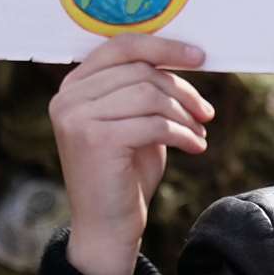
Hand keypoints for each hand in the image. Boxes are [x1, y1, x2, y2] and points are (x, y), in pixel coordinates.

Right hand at [48, 35, 213, 274]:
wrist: (106, 228)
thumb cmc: (125, 173)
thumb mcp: (135, 120)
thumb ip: (145, 88)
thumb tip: (183, 56)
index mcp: (73, 85)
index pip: (121, 46)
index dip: (164, 47)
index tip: (199, 57)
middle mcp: (67, 97)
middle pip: (141, 71)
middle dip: (182, 90)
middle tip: (206, 112)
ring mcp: (77, 117)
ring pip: (149, 94)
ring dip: (184, 113)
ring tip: (199, 132)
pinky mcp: (94, 139)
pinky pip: (154, 123)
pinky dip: (182, 133)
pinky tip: (195, 147)